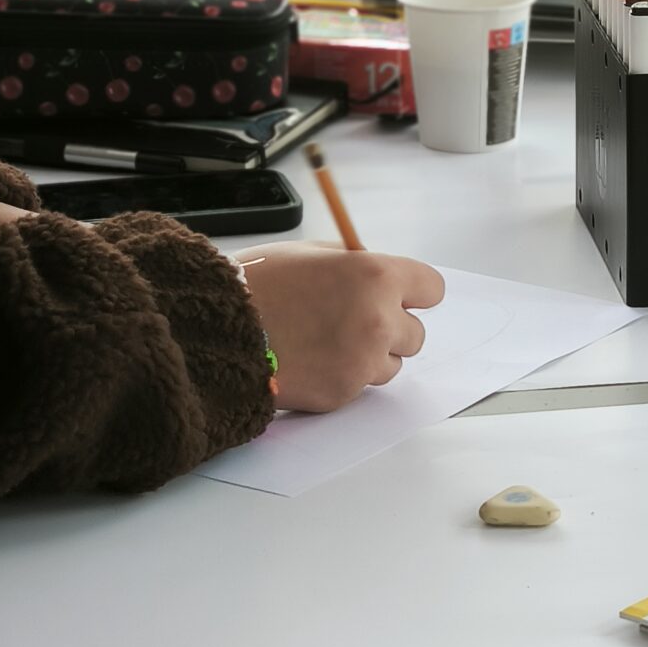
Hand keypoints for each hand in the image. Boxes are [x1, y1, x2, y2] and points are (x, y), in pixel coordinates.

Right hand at [242, 246, 445, 414]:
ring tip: (325, 341)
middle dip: (391, 329)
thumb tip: (378, 277)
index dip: (413, 292)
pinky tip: (311, 360)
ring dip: (369, 356)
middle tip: (353, 322)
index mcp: (375, 275)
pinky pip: (360, 386)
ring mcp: (363, 361)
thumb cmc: (257, 286)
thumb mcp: (309, 253)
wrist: (216, 330)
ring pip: (391, 364)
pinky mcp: (344, 392)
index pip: (431, 288)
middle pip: (416, 333)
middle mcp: (378, 319)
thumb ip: (353, 265)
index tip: (401, 296)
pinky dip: (343, 377)